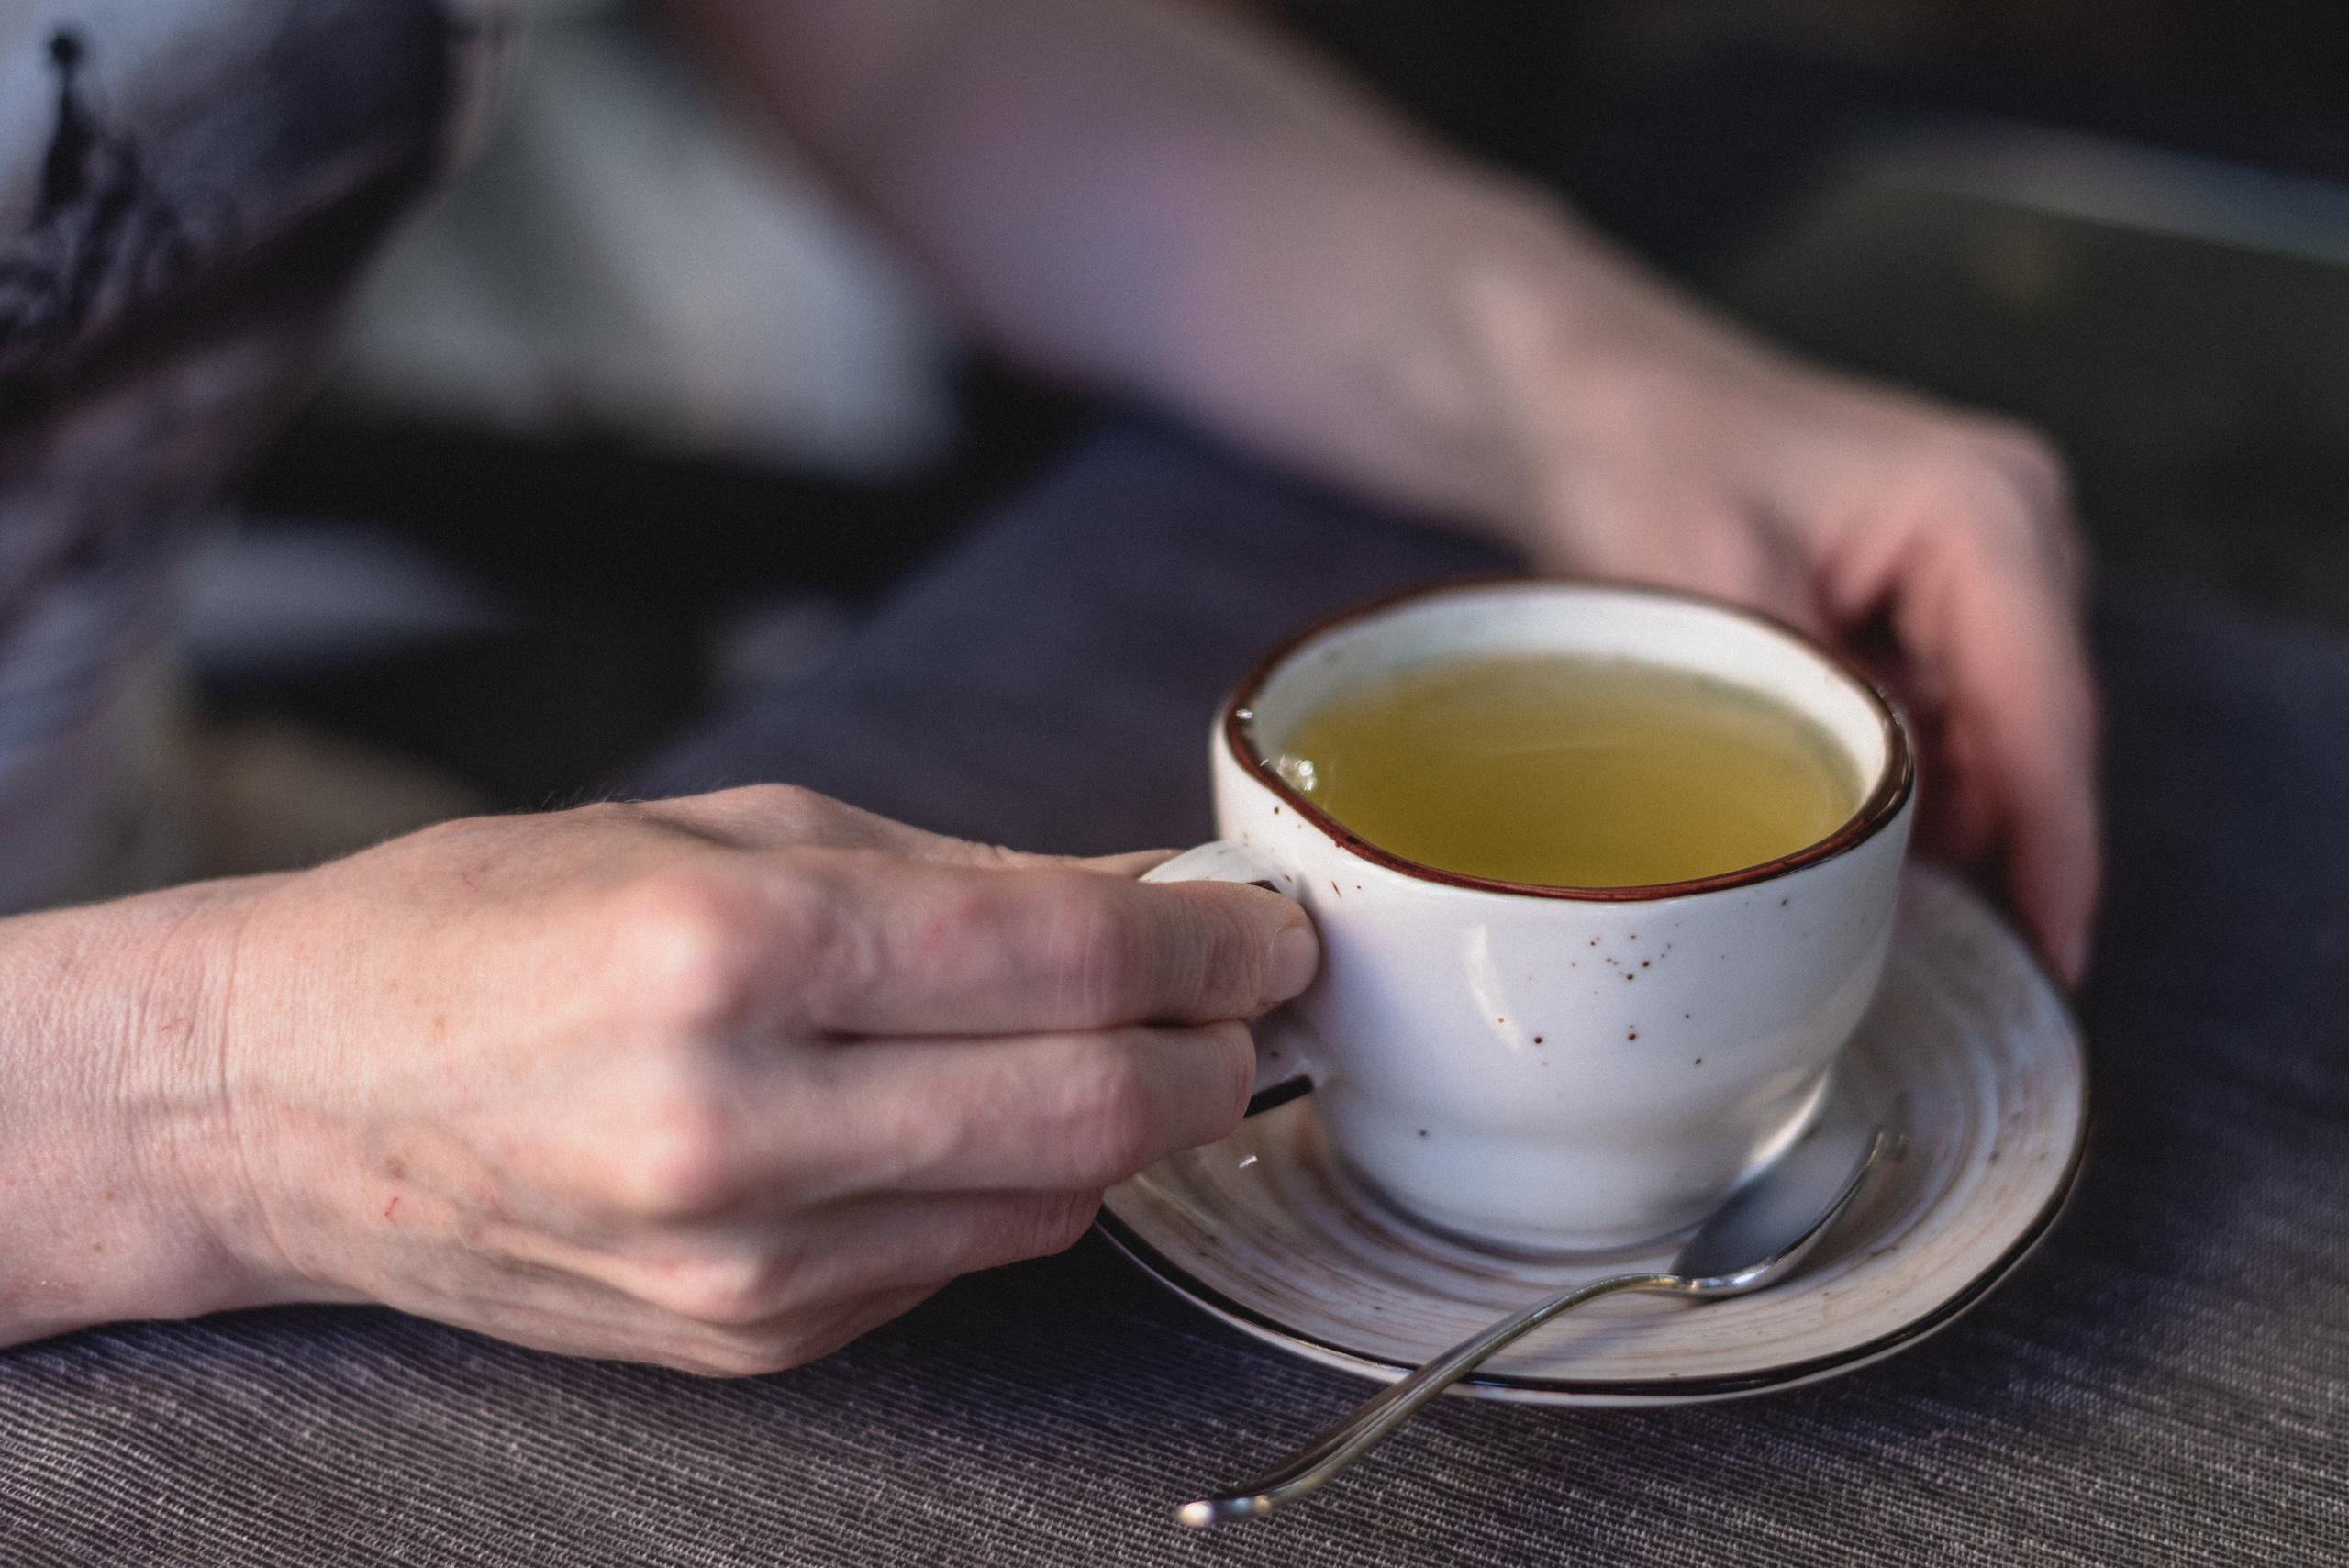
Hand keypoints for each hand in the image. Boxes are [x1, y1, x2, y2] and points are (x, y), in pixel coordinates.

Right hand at [2, 787, 1315, 1371]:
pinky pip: (960, 1260)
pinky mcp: (750, 1344)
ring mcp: (745, 1264)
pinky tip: (967, 1116)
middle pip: (1096, 1110)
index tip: (1270, 926)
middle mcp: (741, 1126)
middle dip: (1213, 1052)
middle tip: (1243, 998)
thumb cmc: (485, 926)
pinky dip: (1011, 1184)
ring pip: (1052, 1203)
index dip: (1211, 942)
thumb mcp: (723, 837)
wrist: (285, 1097)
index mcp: (733, 953)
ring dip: (1128, 1122)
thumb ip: (959, 872)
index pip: (1064, 958)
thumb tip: (1148, 893)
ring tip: (1119, 1040)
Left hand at [1458, 226, 2097, 983]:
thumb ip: (1811, 729)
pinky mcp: (1933, 594)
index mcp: (1984, 511)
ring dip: (1953, 825)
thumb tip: (1862, 869)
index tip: (2054, 963)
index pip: (2045, 717)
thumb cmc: (1633, 456)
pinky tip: (1864, 852)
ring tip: (1890, 925)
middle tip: (1959, 973)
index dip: (2054, 853)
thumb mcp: (1713, 605)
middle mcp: (2014, 527)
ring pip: (1996, 737)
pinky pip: (1948, 717)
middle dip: (2005, 854)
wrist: (1578, 394)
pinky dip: (1911, 784)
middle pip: (2037, 736)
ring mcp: (1981, 561)